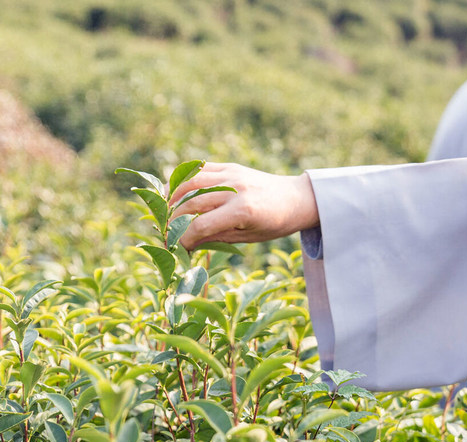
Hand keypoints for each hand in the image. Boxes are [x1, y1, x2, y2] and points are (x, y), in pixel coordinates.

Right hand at [169, 162, 319, 249]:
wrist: (297, 198)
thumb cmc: (276, 223)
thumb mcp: (249, 237)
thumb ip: (216, 238)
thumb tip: (187, 243)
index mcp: (243, 211)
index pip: (201, 225)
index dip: (184, 238)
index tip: (177, 247)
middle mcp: (235, 189)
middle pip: (192, 203)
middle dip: (174, 219)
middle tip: (165, 231)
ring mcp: (232, 175)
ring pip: (191, 182)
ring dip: (173, 195)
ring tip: (165, 209)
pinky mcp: (231, 166)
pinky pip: (201, 169)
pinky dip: (186, 178)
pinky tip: (177, 191)